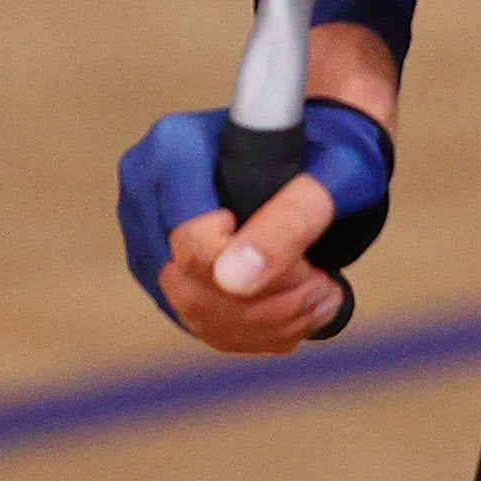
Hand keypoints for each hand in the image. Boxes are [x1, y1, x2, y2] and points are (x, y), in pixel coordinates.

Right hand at [121, 99, 392, 351]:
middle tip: (326, 288)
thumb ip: (290, 220)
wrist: (324, 149)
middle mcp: (145, 190)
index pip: (195, 246)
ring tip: (319, 299)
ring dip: (267, 323)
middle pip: (188, 283)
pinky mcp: (159, 265)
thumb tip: (234, 279)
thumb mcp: (335, 178)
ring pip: (189, 310)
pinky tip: (297, 314)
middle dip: (268, 303)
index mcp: (173, 151)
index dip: (261, 271)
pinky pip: (193, 320)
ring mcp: (145, 230)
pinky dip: (253, 331)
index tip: (312, 266)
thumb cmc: (335, 153)